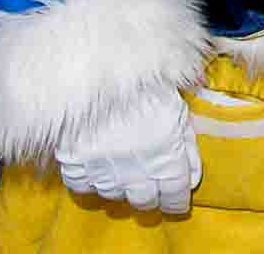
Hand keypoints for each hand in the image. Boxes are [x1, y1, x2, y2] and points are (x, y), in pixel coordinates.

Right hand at [55, 85, 199, 215]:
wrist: (103, 59)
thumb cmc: (149, 79)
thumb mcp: (178, 106)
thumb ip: (186, 144)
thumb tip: (192, 178)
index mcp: (164, 149)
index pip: (173, 192)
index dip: (177, 203)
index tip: (178, 205)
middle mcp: (132, 163)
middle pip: (143, 199)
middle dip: (152, 199)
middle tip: (154, 194)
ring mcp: (100, 162)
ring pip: (113, 195)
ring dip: (123, 191)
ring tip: (129, 180)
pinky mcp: (72, 157)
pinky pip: (81, 186)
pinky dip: (92, 185)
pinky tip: (100, 175)